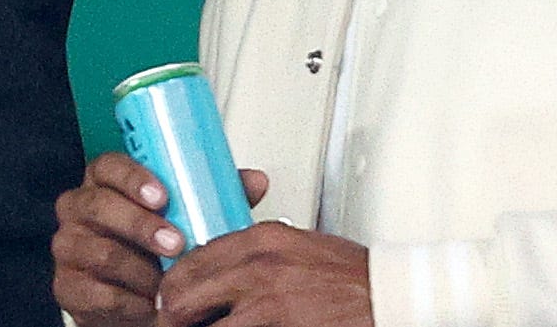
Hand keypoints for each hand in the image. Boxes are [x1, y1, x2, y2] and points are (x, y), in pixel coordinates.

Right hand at [55, 153, 271, 325]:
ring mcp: (69, 247)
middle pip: (100, 207)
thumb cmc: (159, 243)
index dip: (133, 177)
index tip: (163, 195)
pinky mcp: (67, 287)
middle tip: (176, 243)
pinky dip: (127, 301)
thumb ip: (215, 192)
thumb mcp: (188, 211)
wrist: (138, 293)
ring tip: (168, 279)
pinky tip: (149, 302)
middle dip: (141, 226)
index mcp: (107, 181)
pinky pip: (93, 294)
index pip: (109, 165)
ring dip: (139, 268)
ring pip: (98, 252)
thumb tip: (254, 181)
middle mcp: (80, 208)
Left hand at [157, 220, 376, 325]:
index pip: (190, 262)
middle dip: (172, 318)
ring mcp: (265, 306)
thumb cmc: (347, 275)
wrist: (384, 295)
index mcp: (262, 239)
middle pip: (181, 298)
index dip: (173, 289)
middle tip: (175, 324)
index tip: (171, 301)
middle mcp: (258, 268)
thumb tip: (218, 269)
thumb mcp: (296, 245)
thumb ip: (255, 253)